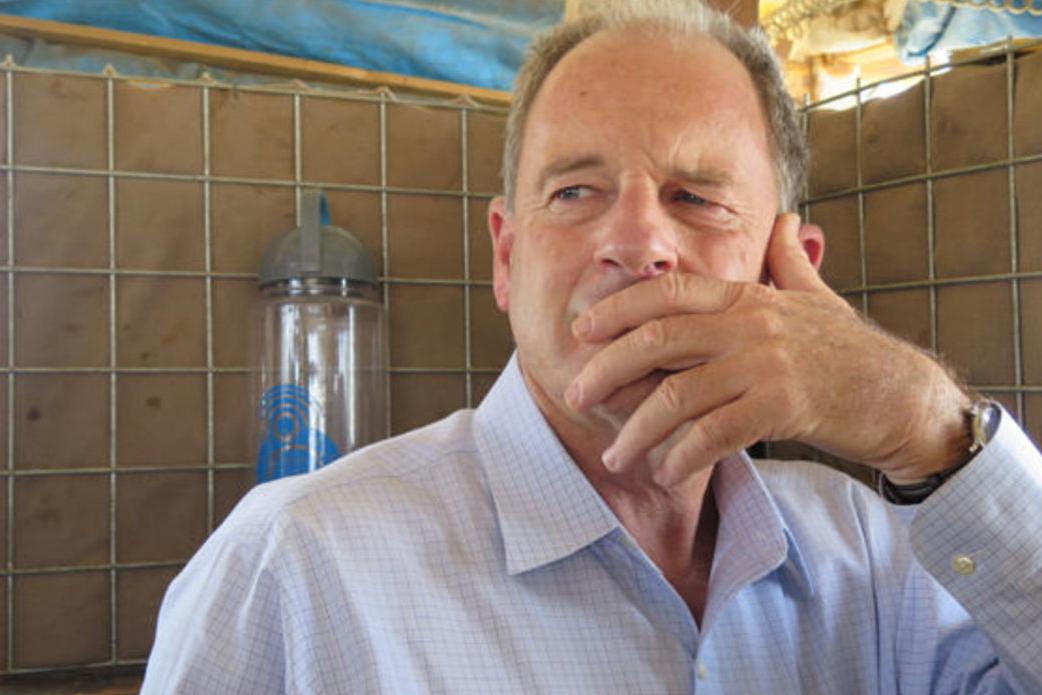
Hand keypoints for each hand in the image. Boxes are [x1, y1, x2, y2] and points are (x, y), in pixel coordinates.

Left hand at [566, 213, 971, 486]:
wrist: (901, 395)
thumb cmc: (848, 349)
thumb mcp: (816, 296)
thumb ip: (788, 261)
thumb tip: (786, 221)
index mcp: (746, 296)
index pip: (668, 292)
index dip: (618, 308)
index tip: (581, 331)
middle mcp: (750, 323)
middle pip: (658, 340)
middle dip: (608, 369)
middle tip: (576, 395)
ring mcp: (766, 364)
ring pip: (678, 395)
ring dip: (638, 431)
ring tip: (616, 457)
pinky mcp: (782, 406)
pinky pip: (713, 433)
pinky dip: (682, 456)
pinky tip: (666, 472)